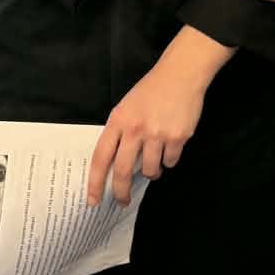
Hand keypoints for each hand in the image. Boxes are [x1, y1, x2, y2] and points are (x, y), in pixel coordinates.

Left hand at [87, 57, 209, 206]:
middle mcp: (135, 129)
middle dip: (121, 192)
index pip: (100, 158)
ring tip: (155, 159)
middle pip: (122, 171)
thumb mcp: (126, 107)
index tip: (93, 201)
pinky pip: (171, 162)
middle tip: (122, 201)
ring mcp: (157, 134)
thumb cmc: (151, 90)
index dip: (95, 182)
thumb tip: (115, 165)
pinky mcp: (178, 137)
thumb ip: (120, 132)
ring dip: (152, 172)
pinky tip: (170, 144)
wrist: (181, 74)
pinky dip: (169, 159)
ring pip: (150, 170)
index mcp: (118, 121)